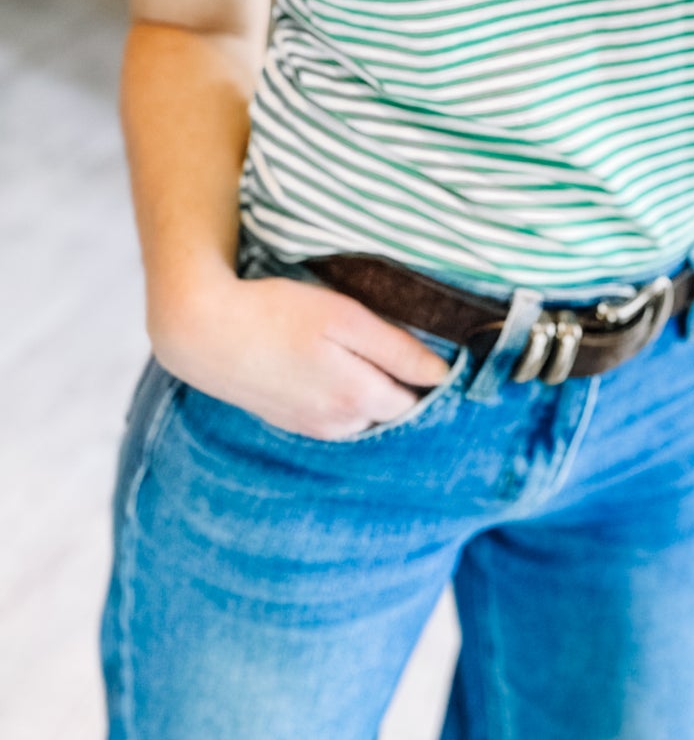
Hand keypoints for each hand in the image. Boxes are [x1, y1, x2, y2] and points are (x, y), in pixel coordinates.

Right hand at [150, 268, 454, 440]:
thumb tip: (442, 373)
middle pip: (394, 412)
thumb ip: (397, 349)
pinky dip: (344, 400)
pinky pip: (334, 419)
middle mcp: (339, 422)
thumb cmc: (278, 313)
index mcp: (359, 397)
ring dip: (374, 395)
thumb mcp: (345, 318)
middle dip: (406, 387)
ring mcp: (311, 427)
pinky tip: (333, 371)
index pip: (418, 398)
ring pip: (364, 417)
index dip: (432, 375)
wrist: (204, 332)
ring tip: (365, 355)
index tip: (442, 350)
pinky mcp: (289, 422)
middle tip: (403, 347)